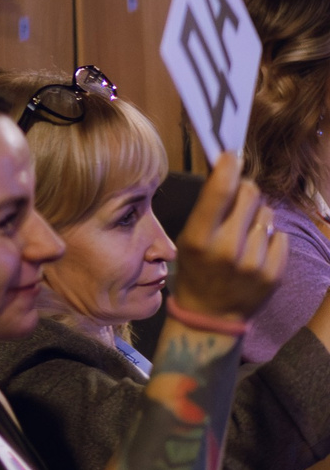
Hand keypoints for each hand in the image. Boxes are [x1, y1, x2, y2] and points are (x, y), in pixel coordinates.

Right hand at [169, 153, 289, 323]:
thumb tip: (230, 171)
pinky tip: (256, 250)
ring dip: (257, 217)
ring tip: (244, 235)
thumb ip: (209, 209)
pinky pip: (280, 235)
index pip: (218, 192)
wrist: (211, 315)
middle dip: (245, 191)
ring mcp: (254, 263)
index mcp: (199, 239)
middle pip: (250, 195)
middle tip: (238, 200)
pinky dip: (269, 238)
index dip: (227, 168)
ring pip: (267, 214)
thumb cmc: (196, 270)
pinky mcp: (274, 273)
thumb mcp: (188, 239)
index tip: (232, 154)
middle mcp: (227, 250)